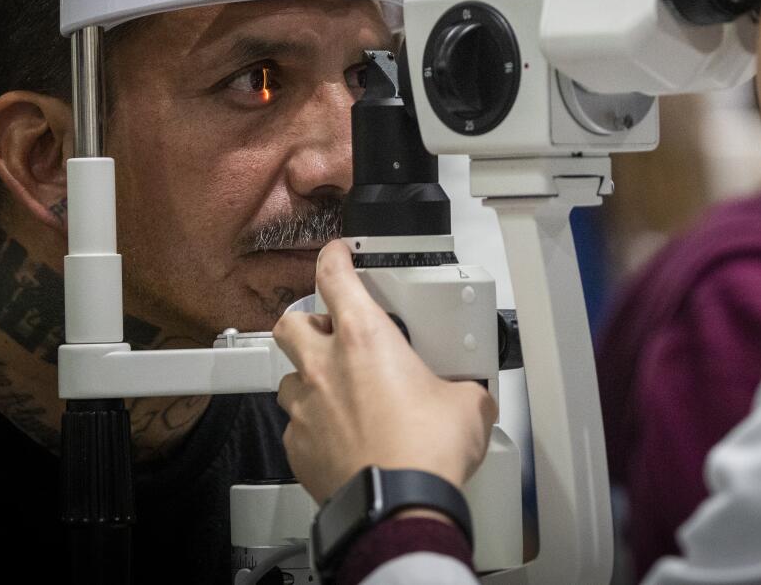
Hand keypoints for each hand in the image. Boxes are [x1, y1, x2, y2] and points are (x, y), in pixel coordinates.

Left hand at [274, 240, 497, 503]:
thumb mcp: (466, 405)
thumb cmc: (424, 452)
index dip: (334, 258)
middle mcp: (326, 367)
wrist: (398, 506)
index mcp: (365, 339)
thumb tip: (472, 396)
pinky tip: (338, 437)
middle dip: (307, 320)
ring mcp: (306, 408)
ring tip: (336, 389)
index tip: (337, 254)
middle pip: (291, 323)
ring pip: (289, 378)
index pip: (335, 277)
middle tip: (330, 329)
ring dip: (309, 377)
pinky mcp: (299, 448)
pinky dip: (312, 426)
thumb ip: (463, 388)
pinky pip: (296, 427)